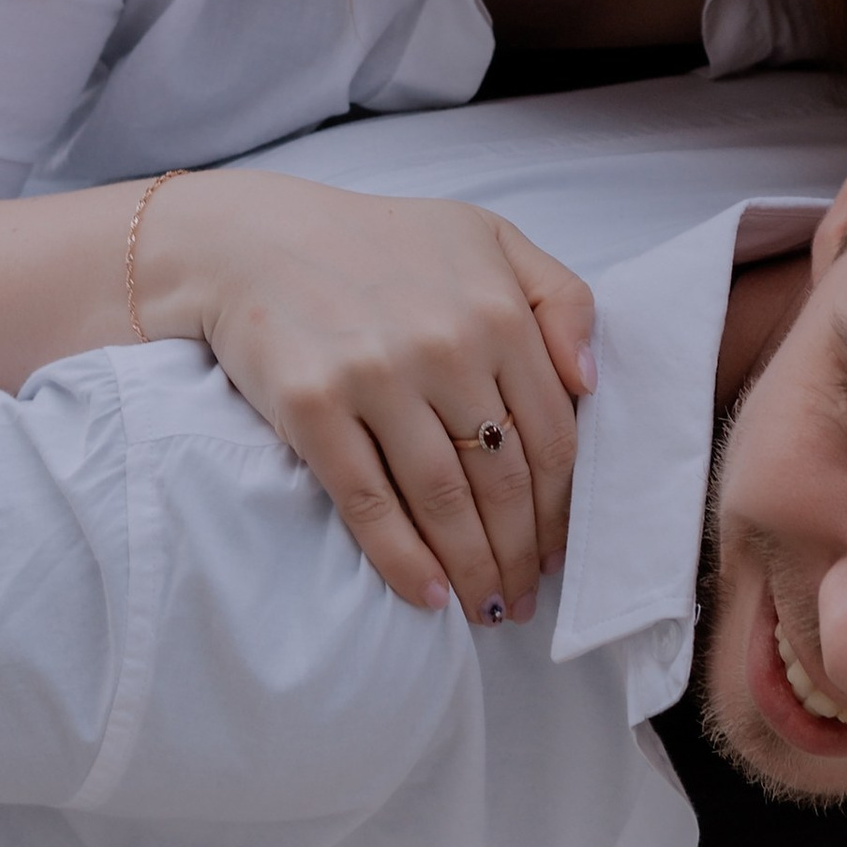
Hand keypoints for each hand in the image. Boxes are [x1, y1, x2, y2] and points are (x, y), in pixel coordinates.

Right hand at [137, 170, 596, 629]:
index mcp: (497, 309)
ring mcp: (376, 377)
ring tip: (489, 608)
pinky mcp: (313, 407)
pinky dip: (404, 560)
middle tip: (525, 597)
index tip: (560, 550)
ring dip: (474, 570)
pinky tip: (430, 595)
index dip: (562, 507)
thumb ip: (559, 296)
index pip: (552, 435)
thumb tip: (591, 382)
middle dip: (521, 552)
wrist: (256, 239)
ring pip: (445, 500)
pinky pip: (370, 502)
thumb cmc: (383, 243)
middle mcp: (444, 345)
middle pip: (503, 478)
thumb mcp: (489, 238)